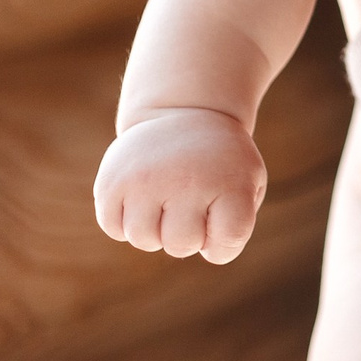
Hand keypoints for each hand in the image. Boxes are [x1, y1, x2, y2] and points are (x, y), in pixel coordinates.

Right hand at [93, 106, 267, 262]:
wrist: (185, 111)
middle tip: (191, 202)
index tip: (221, 220)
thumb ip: (234, 226)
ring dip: (154, 228)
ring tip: (166, 196)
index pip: (228, 242)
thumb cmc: (220, 163)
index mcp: (231, 182)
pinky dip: (126, 221)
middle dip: (187, 235)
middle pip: (181, 246)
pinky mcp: (112, 181)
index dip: (223, 243)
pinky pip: (114, 228)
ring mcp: (146, 180)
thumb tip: (204, 249)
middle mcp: (188, 180)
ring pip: (143, 239)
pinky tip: (142, 195)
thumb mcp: (248, 183)